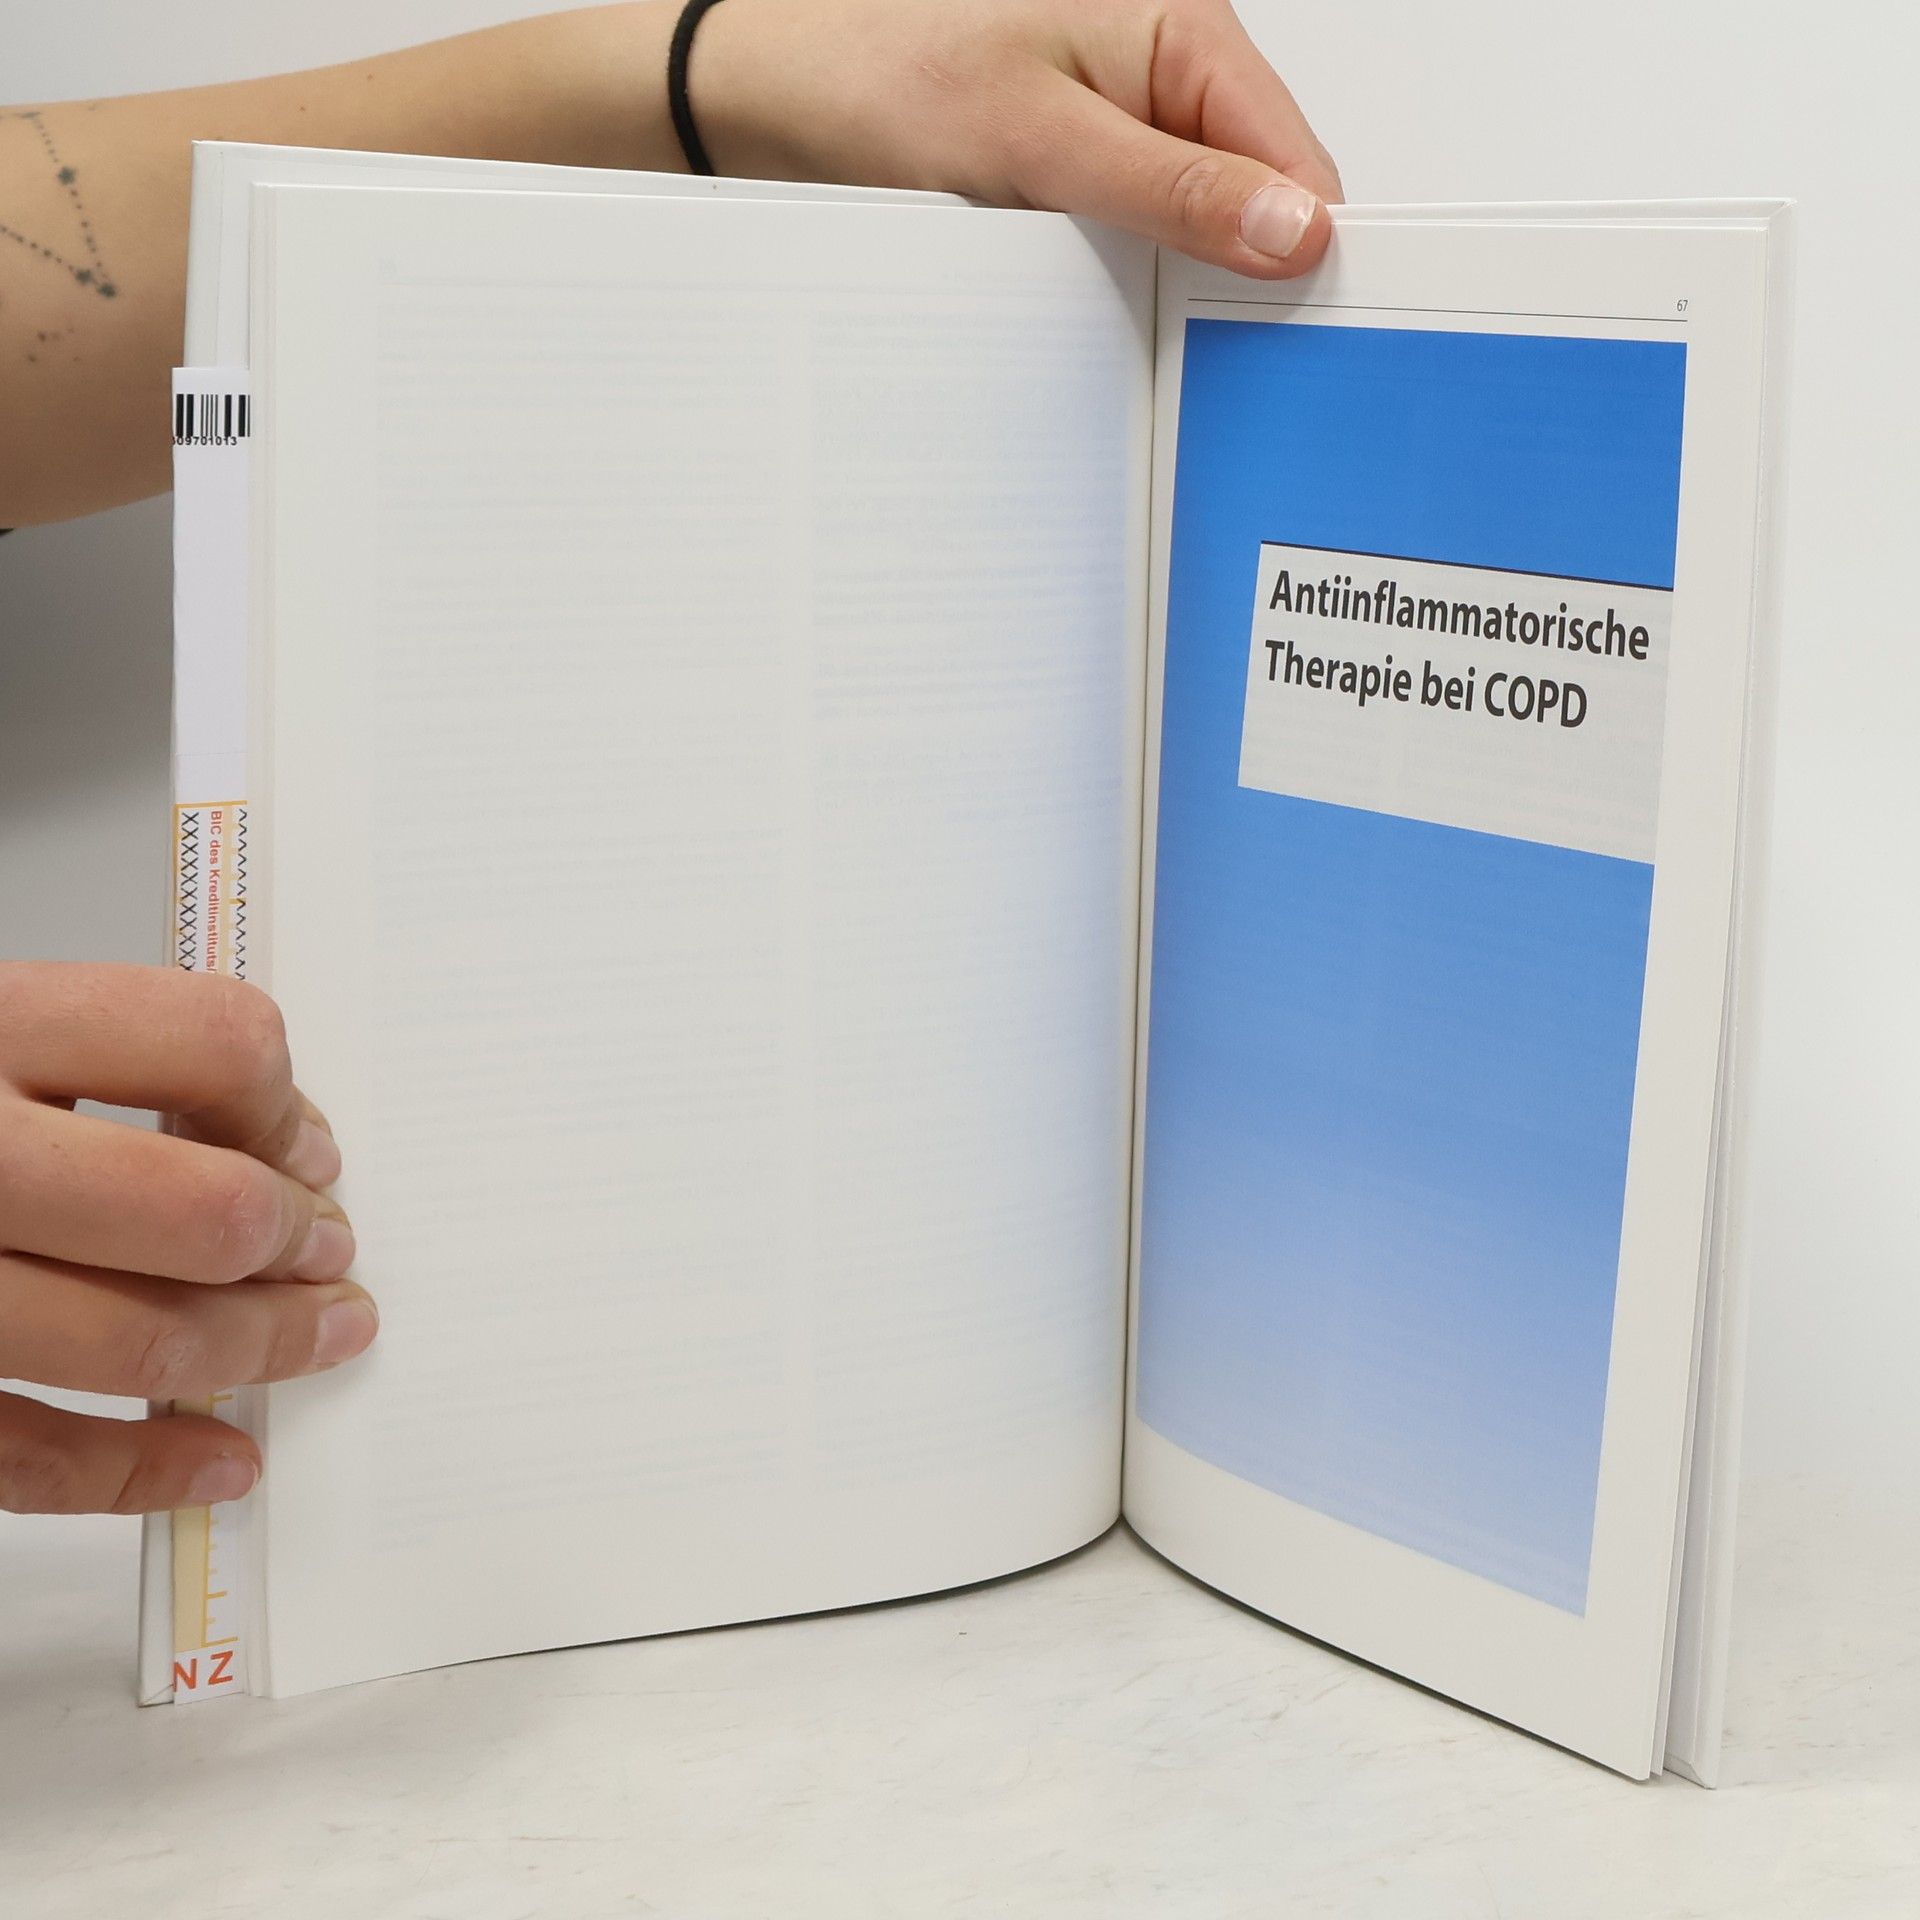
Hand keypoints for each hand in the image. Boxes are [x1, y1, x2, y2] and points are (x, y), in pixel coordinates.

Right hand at [0, 964, 374, 1514]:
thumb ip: (95, 1059)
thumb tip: (277, 1143)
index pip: (213, 1041)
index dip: (287, 1102)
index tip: (309, 1147)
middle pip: (204, 1208)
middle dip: (298, 1244)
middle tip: (331, 1255)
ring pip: (141, 1338)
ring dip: (262, 1349)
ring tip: (318, 1337)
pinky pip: (33, 1457)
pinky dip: (145, 1471)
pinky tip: (216, 1462)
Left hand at [694, 0, 1341, 274]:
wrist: (775, 91)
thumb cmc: (883, 72)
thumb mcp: (1038, 140)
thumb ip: (1171, 190)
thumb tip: (1293, 231)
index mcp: (1179, 30)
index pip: (1295, 157)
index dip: (1306, 247)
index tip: (1296, 333)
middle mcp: (1162, 73)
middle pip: (1256, 199)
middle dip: (1239, 275)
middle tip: (1207, 352)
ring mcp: (1122, 129)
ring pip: (1196, 232)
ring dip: (1175, 286)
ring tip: (1136, 325)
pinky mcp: (1080, 173)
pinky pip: (1137, 243)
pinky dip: (1127, 286)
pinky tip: (1099, 312)